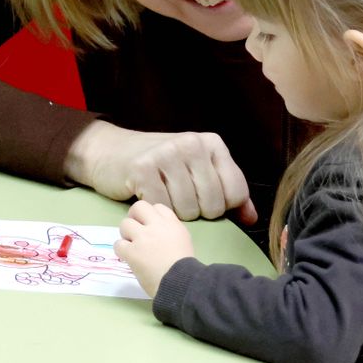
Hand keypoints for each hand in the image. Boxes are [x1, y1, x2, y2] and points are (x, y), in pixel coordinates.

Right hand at [65, 121, 256, 223]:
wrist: (111, 152)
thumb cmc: (160, 166)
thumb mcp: (198, 171)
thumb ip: (227, 192)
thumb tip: (251, 218)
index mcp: (211, 143)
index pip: (235, 192)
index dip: (224, 208)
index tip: (206, 202)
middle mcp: (190, 144)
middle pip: (212, 205)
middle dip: (199, 213)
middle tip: (181, 200)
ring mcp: (166, 155)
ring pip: (188, 210)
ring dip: (176, 214)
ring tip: (166, 198)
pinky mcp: (142, 169)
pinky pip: (162, 208)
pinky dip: (157, 211)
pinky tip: (150, 197)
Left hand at [114, 199, 195, 295]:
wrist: (181, 283)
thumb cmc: (186, 268)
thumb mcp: (184, 241)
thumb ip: (170, 232)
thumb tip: (155, 231)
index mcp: (172, 224)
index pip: (157, 207)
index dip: (151, 216)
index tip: (150, 226)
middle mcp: (157, 226)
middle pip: (139, 207)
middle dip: (134, 216)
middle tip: (135, 230)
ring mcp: (143, 238)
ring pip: (125, 224)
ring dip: (126, 235)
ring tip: (132, 246)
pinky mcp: (132, 252)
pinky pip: (118, 244)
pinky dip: (121, 250)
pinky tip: (128, 257)